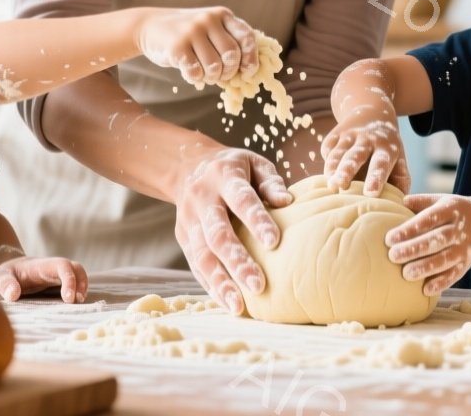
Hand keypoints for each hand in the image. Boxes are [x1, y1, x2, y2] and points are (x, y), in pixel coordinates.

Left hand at [0, 253, 87, 302]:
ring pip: (79, 274)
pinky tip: (75, 303)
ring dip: (82, 287)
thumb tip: (13, 295)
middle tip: (77, 301)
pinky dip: (79, 291)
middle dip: (81, 283)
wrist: (11, 269)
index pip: (63, 266)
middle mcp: (54, 268)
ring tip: (78, 303)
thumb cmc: (7, 273)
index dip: (69, 280)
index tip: (68, 298)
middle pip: (77, 268)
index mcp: (43, 266)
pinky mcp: (60, 281)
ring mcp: (59, 274)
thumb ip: (6, 285)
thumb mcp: (1, 277)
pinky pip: (76, 282)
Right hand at [137, 7, 257, 85]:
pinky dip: (195, 78)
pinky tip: (189, 71)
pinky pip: (195, 72)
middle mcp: (208, 19)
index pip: (246, 37)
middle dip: (228, 72)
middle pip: (231, 56)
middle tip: (219, 75)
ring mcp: (191, 31)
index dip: (250, 58)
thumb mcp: (210, 29)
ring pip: (214, 67)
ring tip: (203, 72)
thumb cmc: (187, 34)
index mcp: (222, 15)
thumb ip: (229, 42)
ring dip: (210, 77)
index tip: (247, 72)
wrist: (149, 26)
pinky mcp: (176, 46)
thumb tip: (250, 70)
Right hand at [174, 147, 292, 315]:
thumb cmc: (234, 168)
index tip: (274, 242)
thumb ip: (270, 182)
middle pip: (218, 234)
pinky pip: (196, 265)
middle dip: (237, 261)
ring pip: (202, 255)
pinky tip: (227, 303)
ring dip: (220, 282)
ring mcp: (188, 221)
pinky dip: (211, 285)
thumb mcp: (253, 163)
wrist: (187, 166)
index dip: (257, 220)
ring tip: (239, 307)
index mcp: (223, 176)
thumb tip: (287, 202)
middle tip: (258, 285)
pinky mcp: (183, 238)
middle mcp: (202, 199)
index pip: (241, 200)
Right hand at [321, 107, 409, 194]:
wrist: (372, 111)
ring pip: (338, 153)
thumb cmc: (387, 149)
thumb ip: (401, 180)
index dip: (375, 178)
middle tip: (342, 185)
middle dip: (348, 170)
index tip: (371, 193)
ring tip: (331, 185)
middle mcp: (367, 140)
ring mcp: (349, 136)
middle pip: (355, 156)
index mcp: (386, 148)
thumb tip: (399, 205)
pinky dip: (326, 163)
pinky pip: (327, 149)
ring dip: (332, 168)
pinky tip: (329, 175)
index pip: (380, 164)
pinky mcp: (334, 136)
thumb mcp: (400, 159)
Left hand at [384, 194, 470, 294]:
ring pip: (445, 259)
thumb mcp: (439, 200)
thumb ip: (420, 201)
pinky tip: (426, 290)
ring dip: (426, 268)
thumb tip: (400, 201)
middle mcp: (459, 229)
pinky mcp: (466, 263)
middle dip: (414, 249)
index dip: (409, 229)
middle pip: (436, 240)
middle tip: (393, 256)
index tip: (389, 238)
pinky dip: (441, 283)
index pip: (428, 220)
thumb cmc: (451, 210)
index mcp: (450, 210)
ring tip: (406, 274)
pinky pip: (454, 275)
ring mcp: (464, 248)